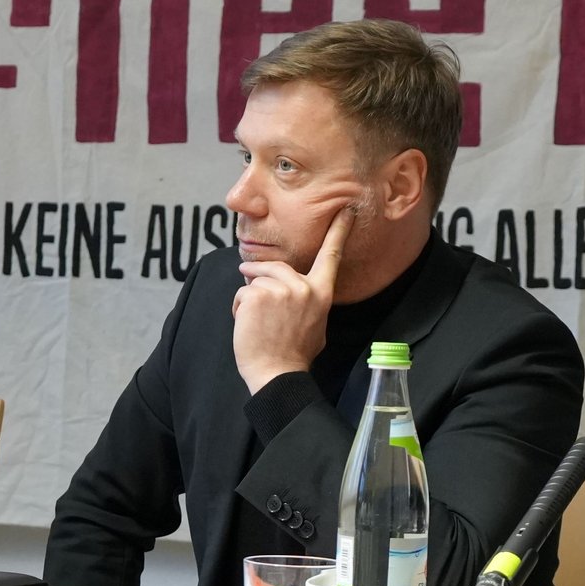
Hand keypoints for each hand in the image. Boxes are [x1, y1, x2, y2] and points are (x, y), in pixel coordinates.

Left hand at [232, 208, 351, 392]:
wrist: (277, 374)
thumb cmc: (296, 355)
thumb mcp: (316, 325)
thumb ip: (310, 302)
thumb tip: (297, 293)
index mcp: (321, 294)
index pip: (331, 256)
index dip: (338, 231)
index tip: (344, 211)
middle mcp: (303, 287)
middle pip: (277, 267)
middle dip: (260, 275)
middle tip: (250, 290)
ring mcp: (280, 290)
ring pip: (257, 280)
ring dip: (250, 298)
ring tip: (254, 322)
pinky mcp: (257, 295)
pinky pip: (243, 293)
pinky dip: (239, 308)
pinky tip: (247, 325)